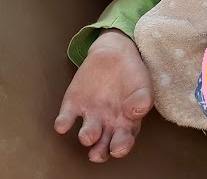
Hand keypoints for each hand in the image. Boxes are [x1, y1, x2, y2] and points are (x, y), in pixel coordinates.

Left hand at [55, 30, 153, 161]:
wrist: (115, 52)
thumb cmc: (132, 75)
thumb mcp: (144, 85)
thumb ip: (143, 100)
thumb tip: (134, 112)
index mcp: (125, 125)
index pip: (122, 143)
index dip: (120, 148)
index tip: (118, 147)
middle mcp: (106, 125)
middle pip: (102, 146)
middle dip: (100, 152)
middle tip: (98, 153)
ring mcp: (90, 116)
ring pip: (86, 134)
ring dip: (86, 137)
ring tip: (88, 134)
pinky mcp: (73, 105)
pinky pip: (66, 118)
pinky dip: (63, 123)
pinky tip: (63, 124)